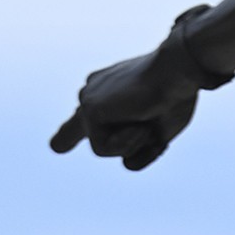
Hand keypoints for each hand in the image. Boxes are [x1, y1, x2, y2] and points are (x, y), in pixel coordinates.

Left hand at [49, 40, 212, 169]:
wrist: (176, 71)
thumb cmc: (175, 98)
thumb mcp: (161, 134)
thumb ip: (143, 152)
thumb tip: (125, 163)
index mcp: (109, 92)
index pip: (84, 116)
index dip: (70, 134)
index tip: (57, 147)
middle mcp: (93, 92)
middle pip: (81, 131)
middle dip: (79, 140)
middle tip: (73, 142)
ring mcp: (88, 99)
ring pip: (101, 148)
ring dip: (130, 144)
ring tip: (145, 119)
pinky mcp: (89, 108)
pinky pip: (102, 149)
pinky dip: (125, 143)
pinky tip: (137, 119)